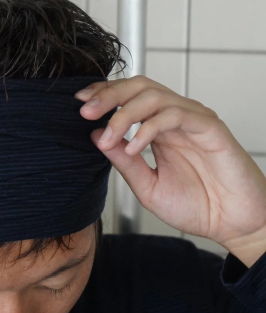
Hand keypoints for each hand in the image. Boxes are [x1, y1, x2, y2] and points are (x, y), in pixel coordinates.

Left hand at [75, 75, 265, 266]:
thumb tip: (94, 135)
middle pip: (137, 86)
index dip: (103, 95)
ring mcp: (193, 119)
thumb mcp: (146, 185)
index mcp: (158, 128)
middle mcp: (174, 118)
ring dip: (123, 113)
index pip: (127, 97)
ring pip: (153, 96)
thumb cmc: (197, 206)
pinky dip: (150, 127)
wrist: (234, 226)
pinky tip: (136, 147)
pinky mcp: (211, 127)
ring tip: (107, 136)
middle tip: (84, 111)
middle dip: (107, 94)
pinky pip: (175, 114)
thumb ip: (123, 160)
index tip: (78, 104)